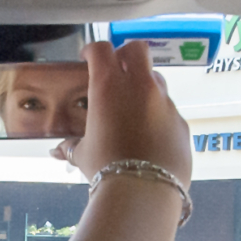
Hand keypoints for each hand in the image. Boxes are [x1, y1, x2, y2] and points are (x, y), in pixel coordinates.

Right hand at [55, 39, 192, 186]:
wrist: (143, 191)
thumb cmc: (105, 167)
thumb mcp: (83, 155)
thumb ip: (72, 146)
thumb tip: (58, 151)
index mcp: (109, 86)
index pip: (101, 50)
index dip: (93, 51)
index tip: (88, 59)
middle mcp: (140, 86)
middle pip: (137, 50)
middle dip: (126, 54)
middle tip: (117, 70)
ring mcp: (165, 102)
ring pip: (156, 80)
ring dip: (144, 87)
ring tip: (133, 110)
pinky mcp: (181, 122)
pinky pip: (169, 111)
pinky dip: (158, 116)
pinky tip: (150, 137)